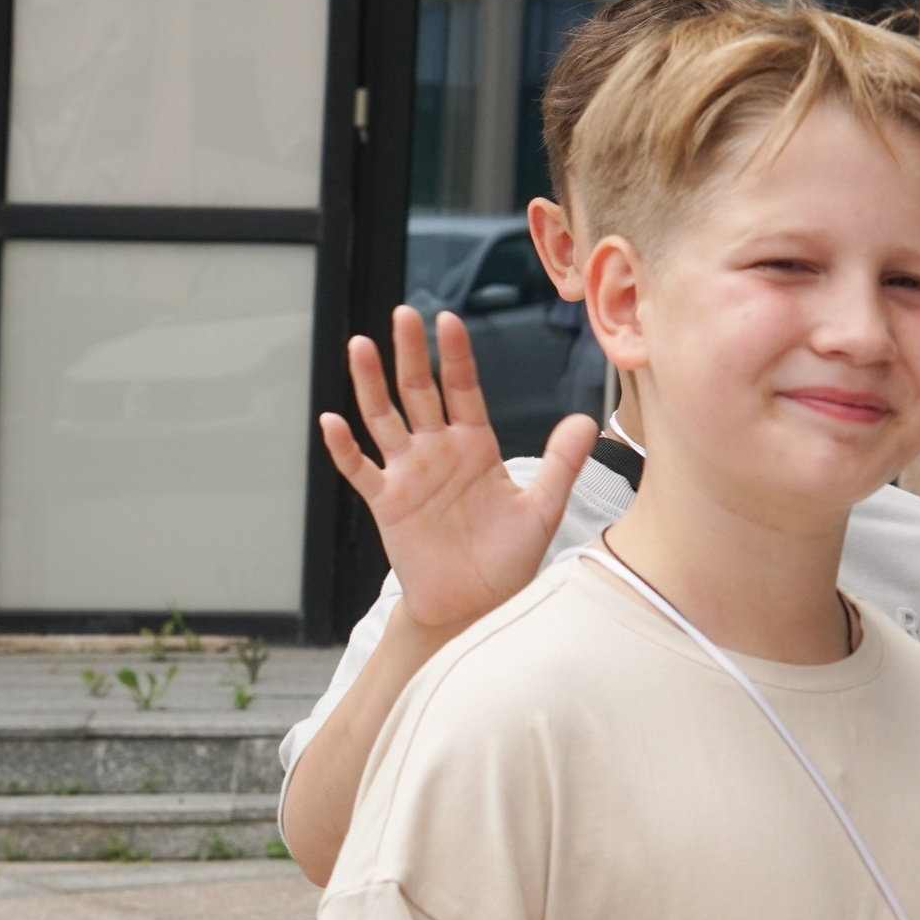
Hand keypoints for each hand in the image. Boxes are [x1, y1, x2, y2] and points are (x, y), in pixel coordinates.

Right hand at [320, 307, 599, 635]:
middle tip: (403, 315)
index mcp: (475, 446)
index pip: (463, 389)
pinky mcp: (386, 503)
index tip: (448, 320)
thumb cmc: (508, 559)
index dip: (455, 356)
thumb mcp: (542, 509)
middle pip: (419, 392)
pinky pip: (360, 470)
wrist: (476, 604)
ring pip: (383, 419)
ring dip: (370, 384)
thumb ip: (561, 463)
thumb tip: (586, 420)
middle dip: (411, 354)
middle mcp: (438, 451)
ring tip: (360, 346)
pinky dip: (344, 447)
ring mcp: (408, 474)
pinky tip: (333, 420)